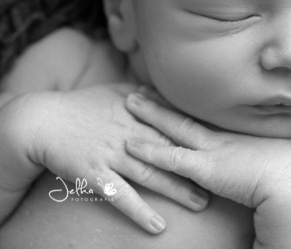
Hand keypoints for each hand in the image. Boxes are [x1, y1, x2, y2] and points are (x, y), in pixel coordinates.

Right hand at [17, 85, 207, 233]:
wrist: (42, 120)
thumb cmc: (82, 105)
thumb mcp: (116, 91)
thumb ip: (144, 94)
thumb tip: (166, 94)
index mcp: (138, 116)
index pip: (174, 129)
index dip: (198, 141)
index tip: (220, 150)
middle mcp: (130, 135)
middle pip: (170, 154)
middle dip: (196, 168)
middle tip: (222, 182)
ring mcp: (113, 155)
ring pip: (151, 175)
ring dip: (176, 190)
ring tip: (200, 203)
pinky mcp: (95, 174)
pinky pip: (120, 196)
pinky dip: (139, 211)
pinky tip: (157, 225)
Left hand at [125, 90, 290, 248]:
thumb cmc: (290, 167)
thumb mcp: (277, 148)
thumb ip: (263, 144)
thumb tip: (263, 144)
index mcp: (236, 130)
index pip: (203, 111)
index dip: (183, 101)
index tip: (167, 90)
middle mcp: (221, 134)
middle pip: (185, 113)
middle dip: (162, 101)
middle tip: (140, 88)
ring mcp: (211, 149)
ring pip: (174, 127)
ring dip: (151, 114)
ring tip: (129, 100)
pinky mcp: (205, 169)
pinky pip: (170, 158)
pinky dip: (149, 151)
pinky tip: (130, 145)